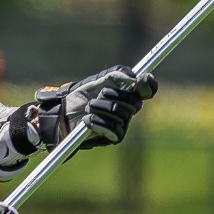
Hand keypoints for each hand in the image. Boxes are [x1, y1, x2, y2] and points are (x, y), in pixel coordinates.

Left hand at [35, 66, 157, 150]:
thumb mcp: (98, 81)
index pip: (147, 89)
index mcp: (128, 94)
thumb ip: (116, 76)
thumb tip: (134, 78)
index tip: (140, 81)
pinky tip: (87, 119)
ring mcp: (122, 124)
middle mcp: (128, 110)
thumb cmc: (82, 96)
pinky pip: (113, 129)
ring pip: (120, 115)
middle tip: (100, 94)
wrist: (65, 112)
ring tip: (89, 106)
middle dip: (113, 95)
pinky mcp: (113, 137)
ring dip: (101, 108)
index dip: (148, 84)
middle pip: (132, 102)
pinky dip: (98, 121)